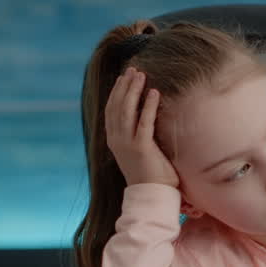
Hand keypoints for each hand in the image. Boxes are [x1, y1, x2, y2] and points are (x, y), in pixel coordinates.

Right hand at [105, 67, 178, 187]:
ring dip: (134, 91)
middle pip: (117, 106)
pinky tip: (154, 93)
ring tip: (141, 75)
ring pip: (127, 111)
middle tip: (133, 70)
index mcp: (114, 141)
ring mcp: (127, 144)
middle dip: (124, 86)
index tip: (123, 77)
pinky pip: (145, 122)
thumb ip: (137, 135)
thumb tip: (143, 118)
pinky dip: (149, 106)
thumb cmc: (150, 174)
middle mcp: (117, 140)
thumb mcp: (138, 151)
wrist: (151, 196)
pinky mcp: (142, 148)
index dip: (116, 92)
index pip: (111, 111)